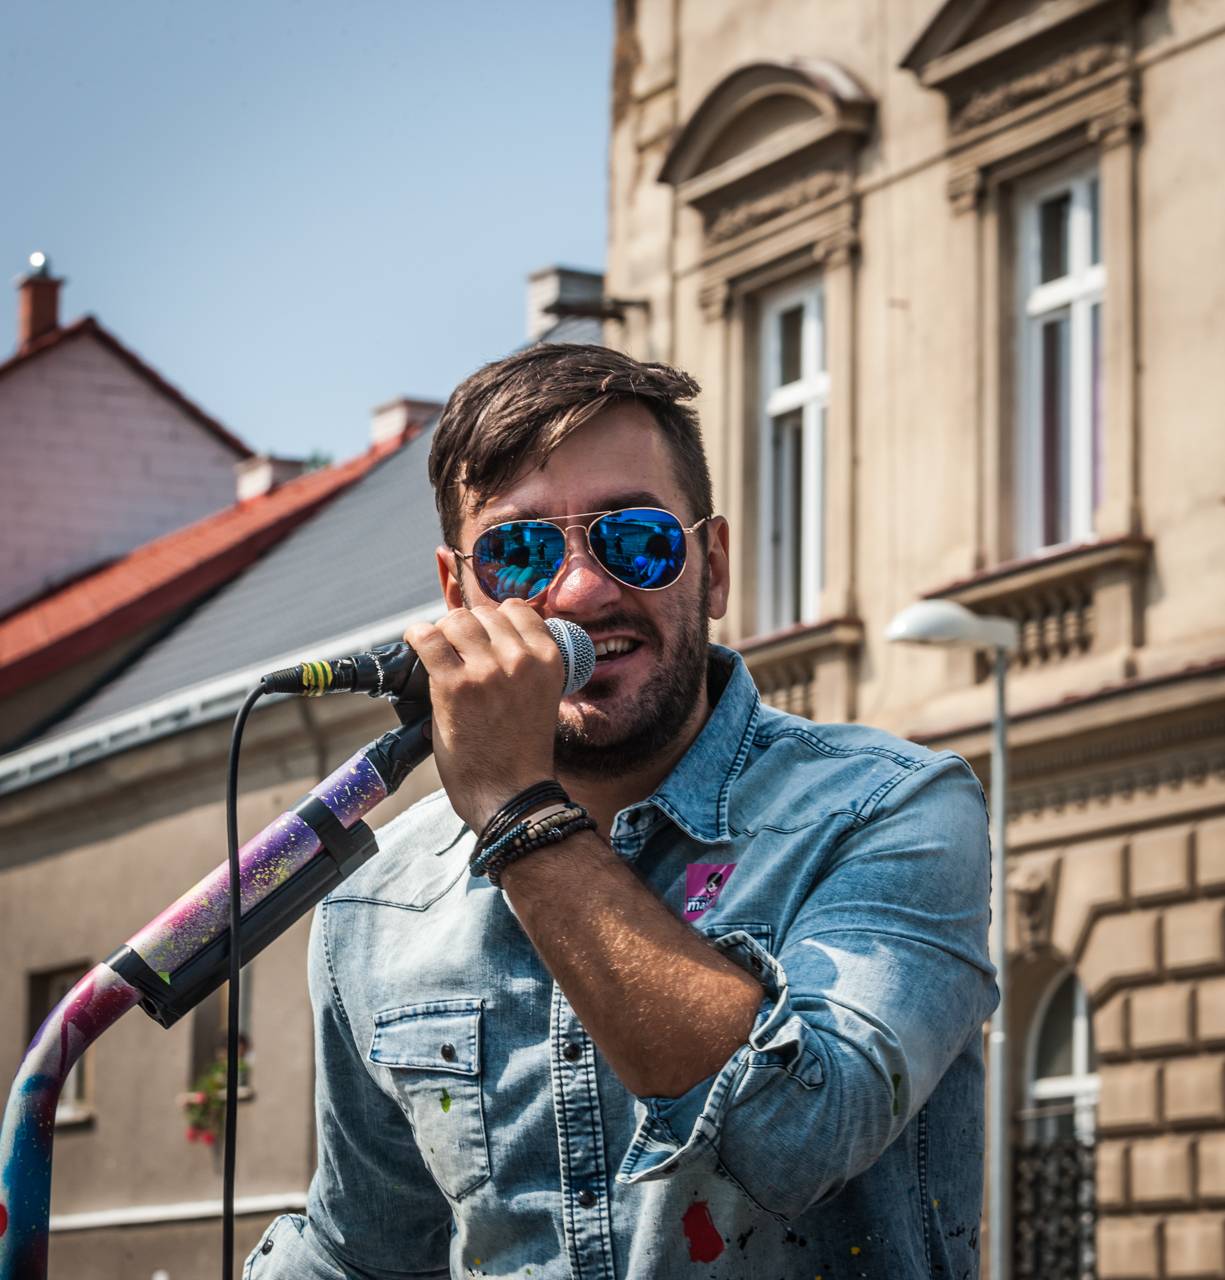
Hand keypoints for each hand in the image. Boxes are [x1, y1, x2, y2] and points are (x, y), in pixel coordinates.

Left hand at [403, 600, 565, 831]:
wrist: (509, 795)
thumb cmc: (520, 751)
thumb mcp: (538, 695)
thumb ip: (522, 663)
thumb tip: (486, 631)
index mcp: (548, 659)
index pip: (517, 610)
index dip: (495, 620)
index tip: (483, 637)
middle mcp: (521, 659)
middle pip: (484, 613)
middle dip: (468, 628)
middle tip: (458, 653)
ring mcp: (487, 670)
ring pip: (456, 620)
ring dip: (444, 633)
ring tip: (440, 654)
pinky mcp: (454, 685)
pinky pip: (428, 638)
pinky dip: (418, 636)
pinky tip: (417, 644)